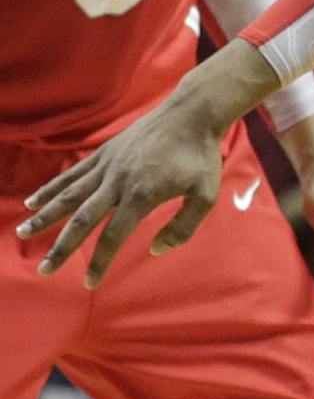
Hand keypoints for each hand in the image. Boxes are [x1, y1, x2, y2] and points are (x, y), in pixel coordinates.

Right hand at [15, 97, 224, 286]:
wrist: (190, 114)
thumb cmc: (201, 157)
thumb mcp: (205, 196)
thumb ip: (184, 227)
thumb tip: (156, 250)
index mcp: (141, 196)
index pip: (113, 237)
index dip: (99, 262)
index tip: (90, 283)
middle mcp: (117, 182)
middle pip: (82, 220)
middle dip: (61, 247)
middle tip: (43, 270)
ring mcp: (107, 166)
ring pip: (68, 196)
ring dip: (44, 216)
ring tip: (23, 234)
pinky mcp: (103, 154)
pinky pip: (71, 175)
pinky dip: (51, 188)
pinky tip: (34, 201)